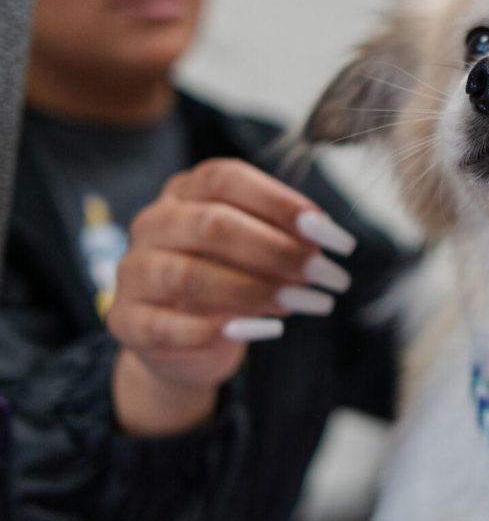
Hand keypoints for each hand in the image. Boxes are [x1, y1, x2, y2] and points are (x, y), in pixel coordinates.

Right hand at [107, 158, 355, 435]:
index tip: (331, 235)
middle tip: (326, 274)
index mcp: (186, 191)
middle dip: (278, 250)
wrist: (186, 341)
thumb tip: (321, 239)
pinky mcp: (125, 319)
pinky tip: (258, 331)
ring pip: (190, 276)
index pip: (227, 179)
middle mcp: (154, 223)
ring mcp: (133, 270)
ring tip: (305, 303)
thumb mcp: (262, 251)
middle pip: (212, 225)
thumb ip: (286, 238)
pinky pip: (164, 325)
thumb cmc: (233, 279)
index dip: (281, 203)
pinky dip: (212, 331)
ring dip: (256, 291)